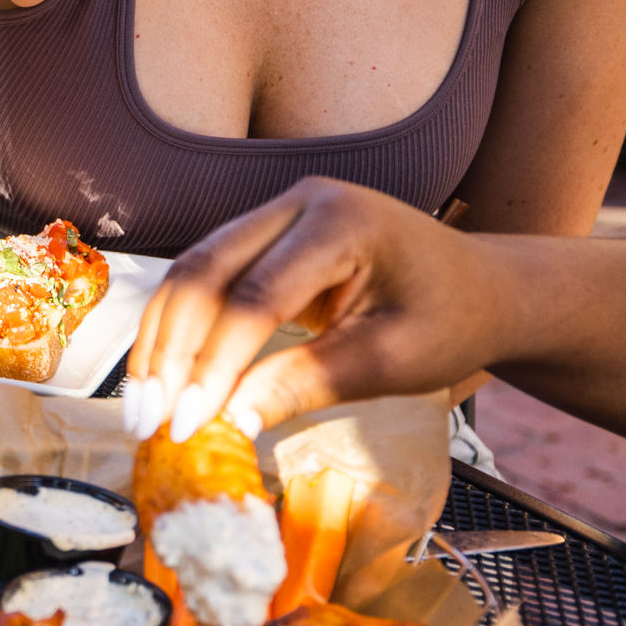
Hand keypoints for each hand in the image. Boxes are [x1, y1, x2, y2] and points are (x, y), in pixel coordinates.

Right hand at [124, 177, 513, 443]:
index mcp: (340, 222)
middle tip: (146, 419)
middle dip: (169, 351)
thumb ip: (310, 383)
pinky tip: (161, 376)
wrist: (484, 287)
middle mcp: (298, 200)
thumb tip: (230, 422)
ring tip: (140, 405)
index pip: (255, 296)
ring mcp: (277, 211)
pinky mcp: (265, 235)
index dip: (214, 365)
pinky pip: (205, 277)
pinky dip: (178, 329)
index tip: (188, 425)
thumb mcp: (392, 361)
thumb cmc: (451, 321)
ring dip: (161, 340)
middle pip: (204, 271)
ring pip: (191, 271)